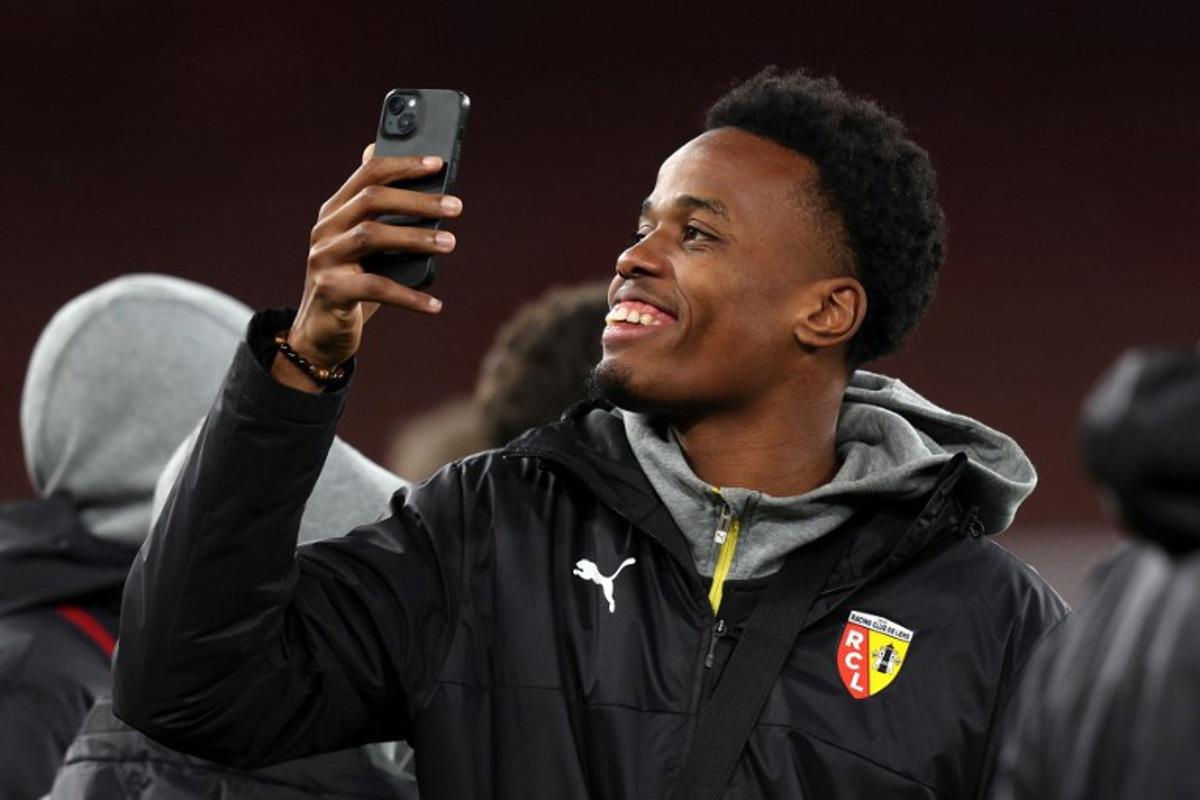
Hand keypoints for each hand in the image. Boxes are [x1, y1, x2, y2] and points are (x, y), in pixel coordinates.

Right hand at [273, 144, 462, 390]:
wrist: (320, 333)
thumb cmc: (353, 284)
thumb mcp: (365, 246)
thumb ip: (379, 214)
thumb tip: (401, 170)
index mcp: (335, 212)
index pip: (367, 175)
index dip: (402, 166)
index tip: (436, 164)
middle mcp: (325, 230)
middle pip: (371, 200)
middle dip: (417, 201)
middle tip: (455, 207)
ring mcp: (324, 259)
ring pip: (371, 236)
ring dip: (415, 238)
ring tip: (450, 243)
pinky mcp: (330, 291)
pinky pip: (376, 288)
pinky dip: (409, 296)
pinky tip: (435, 304)